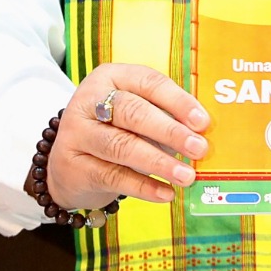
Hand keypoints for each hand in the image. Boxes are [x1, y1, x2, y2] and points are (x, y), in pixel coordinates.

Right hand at [43, 63, 209, 210]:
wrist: (67, 163)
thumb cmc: (114, 131)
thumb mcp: (136, 115)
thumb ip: (165, 117)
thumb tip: (203, 133)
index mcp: (110, 77)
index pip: (148, 82)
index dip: (178, 102)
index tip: (203, 122)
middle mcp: (89, 100)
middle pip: (132, 112)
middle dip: (170, 131)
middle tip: (199, 148)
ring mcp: (76, 133)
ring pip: (121, 146)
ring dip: (159, 162)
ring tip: (186, 175)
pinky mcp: (72, 166)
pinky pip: (113, 176)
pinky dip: (143, 186)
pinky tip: (166, 193)